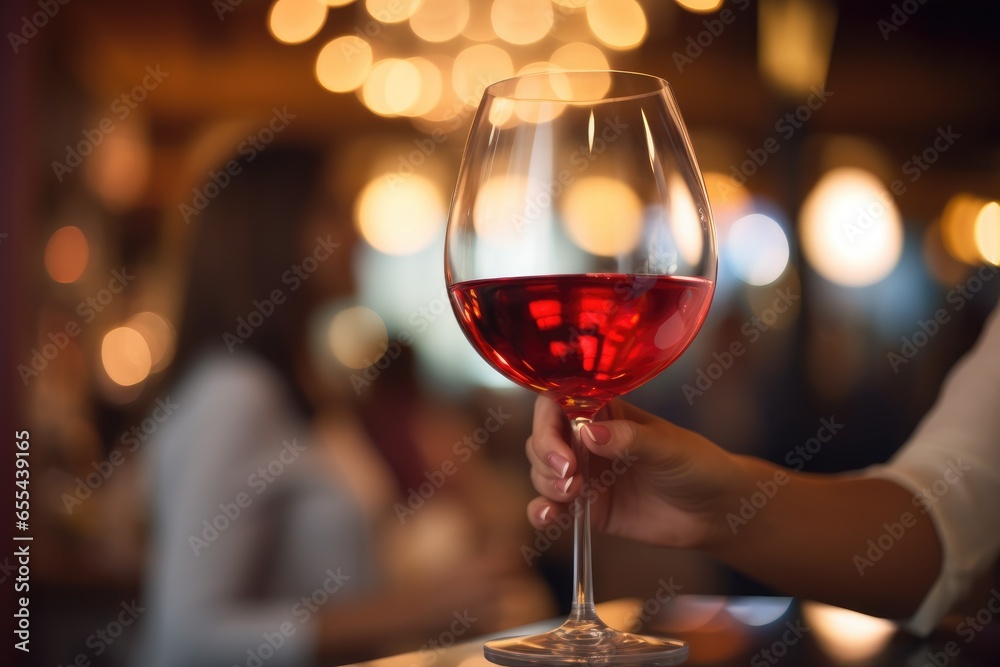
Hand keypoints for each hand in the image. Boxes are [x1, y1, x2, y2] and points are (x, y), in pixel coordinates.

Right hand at [525, 395, 746, 549]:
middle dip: (546, 455)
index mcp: (606, 412)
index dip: (548, 421)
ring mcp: (586, 474)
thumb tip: (590, 433)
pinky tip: (549, 517)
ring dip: (545, 482)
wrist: (716, 511)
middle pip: (542, 438)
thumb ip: (630, 438)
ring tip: (572, 494)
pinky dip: (541, 511)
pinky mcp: (588, 507)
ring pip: (542, 471)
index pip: (559, 402)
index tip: (563, 446)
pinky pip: (552, 507)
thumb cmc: (699, 465)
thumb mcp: (669, 446)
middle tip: (570, 475)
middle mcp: (588, 440)